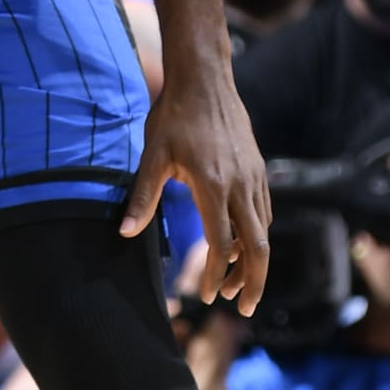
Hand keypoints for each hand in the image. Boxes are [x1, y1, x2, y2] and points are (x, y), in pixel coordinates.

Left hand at [120, 65, 269, 311]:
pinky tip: (243, 247)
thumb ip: (143, 196)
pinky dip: (257, 236)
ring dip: (253, 262)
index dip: (214, 274)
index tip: (205, 295)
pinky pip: (264, 213)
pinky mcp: (258, 170)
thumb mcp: (152, 155)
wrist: (204, 79)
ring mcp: (253, 178)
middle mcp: (240, 185)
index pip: (221, 243)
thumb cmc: (173, 116)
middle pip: (257, 247)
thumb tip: (125, 233)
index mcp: (212, 185)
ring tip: (235, 285)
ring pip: (264, 232)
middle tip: (242, 310)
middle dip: (252, 283)